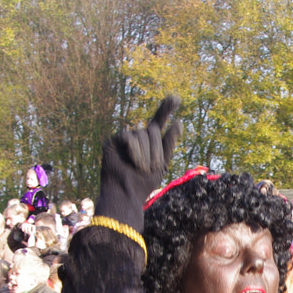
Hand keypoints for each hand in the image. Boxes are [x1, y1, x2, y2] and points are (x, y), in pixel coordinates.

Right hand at [96, 95, 181, 223]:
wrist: (126, 194)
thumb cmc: (144, 183)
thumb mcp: (161, 163)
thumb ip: (168, 143)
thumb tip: (179, 122)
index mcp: (150, 142)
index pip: (158, 121)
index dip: (166, 109)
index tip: (176, 98)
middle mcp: (138, 137)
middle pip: (152, 129)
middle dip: (156, 149)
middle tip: (154, 167)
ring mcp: (125, 138)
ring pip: (140, 133)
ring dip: (145, 153)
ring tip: (142, 168)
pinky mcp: (113, 141)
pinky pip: (128, 136)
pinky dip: (133, 149)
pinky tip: (132, 162)